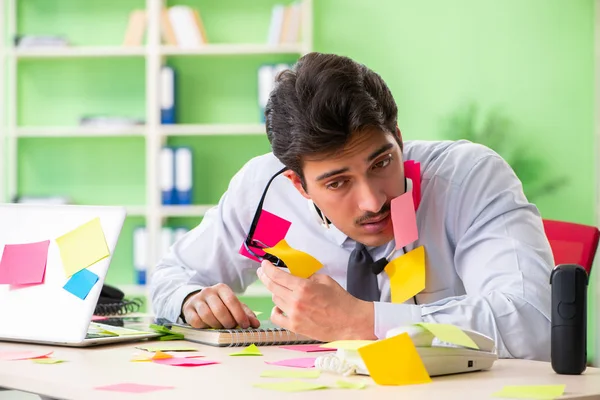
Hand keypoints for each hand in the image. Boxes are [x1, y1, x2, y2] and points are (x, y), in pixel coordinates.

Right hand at [181, 283, 259, 328]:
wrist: (197, 302)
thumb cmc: (220, 305)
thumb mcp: (233, 306)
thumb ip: (245, 314)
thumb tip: (256, 324)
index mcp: (222, 288)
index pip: (232, 301)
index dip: (239, 315)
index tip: (244, 326)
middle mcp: (208, 291)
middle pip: (220, 309)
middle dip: (228, 322)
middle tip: (231, 327)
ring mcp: (197, 300)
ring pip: (207, 315)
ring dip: (216, 325)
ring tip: (221, 327)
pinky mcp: (188, 309)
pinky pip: (196, 321)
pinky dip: (204, 326)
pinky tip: (208, 327)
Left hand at [257, 260, 375, 341]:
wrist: (350, 321)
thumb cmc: (340, 300)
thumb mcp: (325, 280)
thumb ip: (307, 276)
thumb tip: (295, 275)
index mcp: (303, 287)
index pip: (278, 276)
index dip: (268, 268)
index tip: (264, 264)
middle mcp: (296, 301)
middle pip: (272, 287)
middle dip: (265, 277)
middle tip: (262, 273)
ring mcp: (294, 315)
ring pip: (274, 300)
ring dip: (275, 292)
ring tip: (280, 289)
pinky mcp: (295, 327)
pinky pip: (276, 317)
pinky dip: (275, 310)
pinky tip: (279, 306)